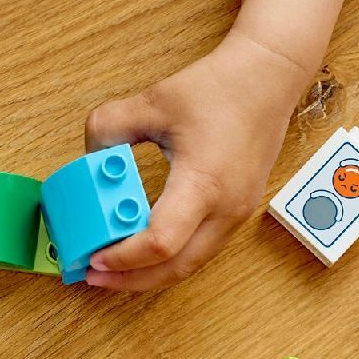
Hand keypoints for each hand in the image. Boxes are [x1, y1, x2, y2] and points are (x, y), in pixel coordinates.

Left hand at [81, 33, 307, 290]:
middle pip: (176, 268)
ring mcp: (237, 214)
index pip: (162, 242)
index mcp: (204, 182)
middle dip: (131, 280)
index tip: (93, 256)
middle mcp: (226, 208)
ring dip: (151, 273)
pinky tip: (144, 248)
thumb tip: (89, 160)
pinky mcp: (238, 211)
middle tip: (93, 276)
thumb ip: (109, 128)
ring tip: (112, 267)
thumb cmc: (219, 88)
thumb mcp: (152, 101)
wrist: (268, 79)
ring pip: (191, 263)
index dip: (124, 258)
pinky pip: (202, 249)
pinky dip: (170, 257)